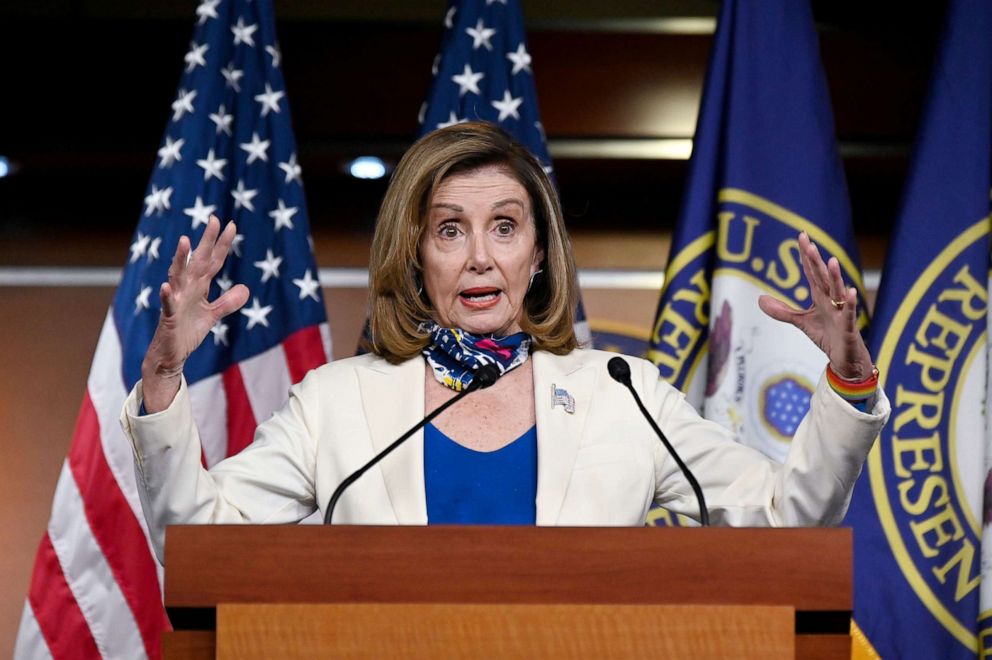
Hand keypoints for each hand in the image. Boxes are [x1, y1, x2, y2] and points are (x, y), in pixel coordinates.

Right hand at [141, 215, 248, 411]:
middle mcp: (187, 289)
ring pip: (178, 276)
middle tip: (214, 219)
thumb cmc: (187, 331)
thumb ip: (228, 302)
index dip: (222, 244)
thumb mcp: (213, 316)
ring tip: (185, 241)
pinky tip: (166, 286)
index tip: (232, 224)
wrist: (171, 355)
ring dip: (181, 259)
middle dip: (206, 241)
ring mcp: (176, 301)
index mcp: (199, 287)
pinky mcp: (168, 317)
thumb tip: (246, 289)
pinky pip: (167, 304)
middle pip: (198, 260)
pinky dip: (167, 295)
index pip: (213, 261)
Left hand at [757, 232, 873, 380]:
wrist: (845, 359)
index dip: (806, 255)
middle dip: (816, 260)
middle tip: (809, 241)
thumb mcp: (800, 322)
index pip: (812, 272)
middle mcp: (832, 300)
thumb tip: (760, 299)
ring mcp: (841, 313)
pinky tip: (849, 292)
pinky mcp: (848, 328)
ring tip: (831, 260)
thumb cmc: (827, 336)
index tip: (801, 236)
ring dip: (835, 277)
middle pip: (823, 277)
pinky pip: (848, 315)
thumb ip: (782, 310)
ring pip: (837, 292)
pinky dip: (849, 303)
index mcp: (820, 296)